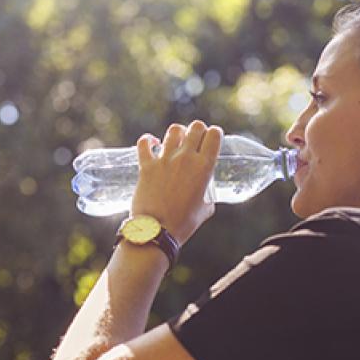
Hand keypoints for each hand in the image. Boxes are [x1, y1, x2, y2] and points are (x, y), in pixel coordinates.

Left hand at [131, 120, 222, 245]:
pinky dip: (147, 140)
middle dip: (197, 130)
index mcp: (204, 167)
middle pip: (195, 127)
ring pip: (174, 130)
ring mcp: (165, 160)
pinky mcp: (146, 166)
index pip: (214, 135)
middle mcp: (186, 158)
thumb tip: (205, 194)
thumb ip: (208, 196)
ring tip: (176, 142)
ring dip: (177, 133)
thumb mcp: (205, 209)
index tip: (212, 139)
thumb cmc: (183, 224)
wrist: (156, 232)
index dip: (215, 133)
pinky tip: (151, 144)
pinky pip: (144, 143)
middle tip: (195, 140)